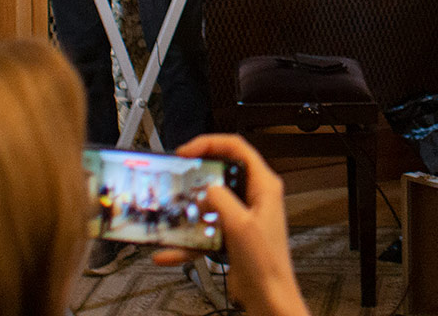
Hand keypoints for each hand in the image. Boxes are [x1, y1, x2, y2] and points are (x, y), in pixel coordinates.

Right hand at [154, 134, 310, 315]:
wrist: (268, 295)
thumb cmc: (266, 262)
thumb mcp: (240, 224)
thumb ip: (221, 200)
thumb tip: (207, 188)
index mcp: (264, 186)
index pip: (237, 148)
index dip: (211, 143)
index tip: (188, 151)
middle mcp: (254, 196)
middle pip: (221, 172)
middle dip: (197, 175)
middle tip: (177, 176)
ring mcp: (242, 215)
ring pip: (209, 202)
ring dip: (189, 209)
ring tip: (172, 211)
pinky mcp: (231, 234)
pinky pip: (205, 230)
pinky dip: (187, 240)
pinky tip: (169, 251)